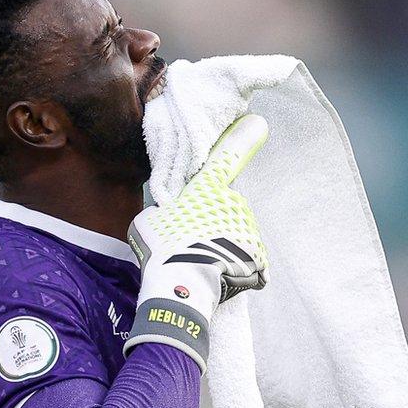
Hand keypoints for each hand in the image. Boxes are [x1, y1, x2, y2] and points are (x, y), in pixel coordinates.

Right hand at [123, 114, 269, 372]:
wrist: (182, 284)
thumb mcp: (148, 221)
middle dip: (215, 224)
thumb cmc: (161, 247)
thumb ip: (160, 210)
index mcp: (208, 189)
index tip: (257, 124)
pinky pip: (250, 261)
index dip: (242, 140)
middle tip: (194, 245)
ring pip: (237, 236)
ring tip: (203, 267)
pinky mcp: (259, 255)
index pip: (226, 159)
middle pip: (227, 210)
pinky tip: (221, 280)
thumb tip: (161, 213)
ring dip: (225, 248)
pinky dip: (239, 270)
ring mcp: (248, 229)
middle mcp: (233, 203)